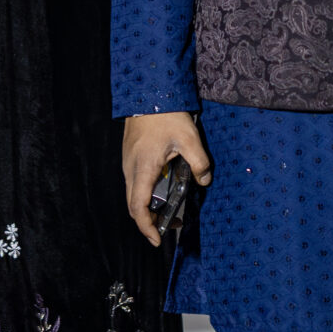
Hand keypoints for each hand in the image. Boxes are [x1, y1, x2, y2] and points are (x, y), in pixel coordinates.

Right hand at [122, 112, 213, 245]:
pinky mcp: (130, 155)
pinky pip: (134, 182)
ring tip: (168, 211)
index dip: (146, 227)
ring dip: (147, 207)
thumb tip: (205, 180)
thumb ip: (199, 162)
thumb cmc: (166, 114)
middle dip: (148, 222)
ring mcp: (128, 162)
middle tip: (168, 228)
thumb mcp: (189, 138)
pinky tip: (162, 188)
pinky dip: (145, 193)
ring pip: (133, 193)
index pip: (138, 207)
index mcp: (143, 168)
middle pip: (134, 205)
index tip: (157, 240)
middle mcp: (131, 168)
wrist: (148, 91)